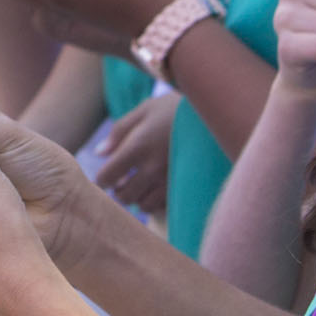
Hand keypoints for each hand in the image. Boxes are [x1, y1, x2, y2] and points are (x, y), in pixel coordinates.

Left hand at [93, 92, 175, 210]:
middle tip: (122, 180)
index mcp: (137, 147)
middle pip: (124, 196)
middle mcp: (153, 168)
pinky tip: (156, 187)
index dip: (102, 179)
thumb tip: (100, 154)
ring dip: (137, 197)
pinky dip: (155, 201)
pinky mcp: (186, 187)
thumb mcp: (145, 110)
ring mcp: (171, 180)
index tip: (106, 175)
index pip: (107, 177)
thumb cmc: (175, 108)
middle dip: (119, 190)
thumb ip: (119, 132)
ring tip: (140, 184)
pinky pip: (164, 206)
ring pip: (143, 205)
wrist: (216, 113)